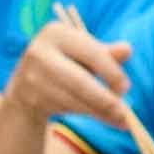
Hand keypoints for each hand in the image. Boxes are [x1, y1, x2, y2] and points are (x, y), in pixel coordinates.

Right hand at [3, 22, 133, 126]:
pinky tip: (102, 117)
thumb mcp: (84, 54)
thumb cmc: (64, 64)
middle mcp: (40, 52)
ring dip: (100, 112)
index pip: (92, 53)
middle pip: (81, 81)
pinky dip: (88, 114)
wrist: (26, 85)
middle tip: (126, 114)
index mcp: (56, 32)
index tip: (125, 87)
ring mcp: (33, 77)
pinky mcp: (31, 98)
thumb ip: (106, 53)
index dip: (112, 72)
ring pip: (75, 99)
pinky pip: (66, 109)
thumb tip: (127, 50)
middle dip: (106, 100)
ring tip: (121, 120)